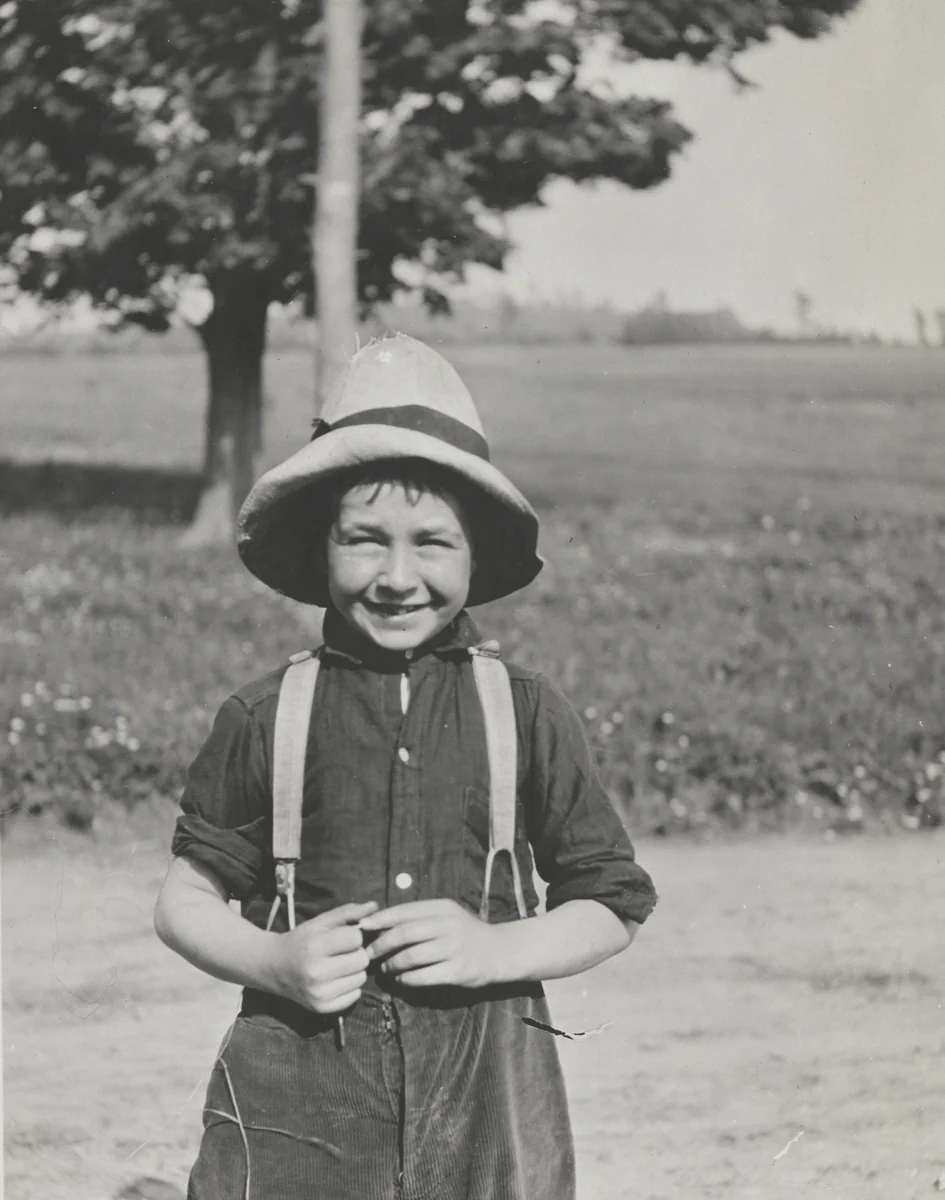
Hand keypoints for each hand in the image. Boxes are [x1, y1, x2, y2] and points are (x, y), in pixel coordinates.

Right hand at [268, 901, 376, 1013]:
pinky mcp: (322, 1008)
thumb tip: (375, 905)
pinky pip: (355, 996)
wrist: (274, 967)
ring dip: (354, 970)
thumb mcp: (321, 922)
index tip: (342, 938)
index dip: (352, 936)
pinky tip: (335, 980)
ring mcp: (319, 993)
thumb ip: (348, 913)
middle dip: (356, 953)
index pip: (356, 939)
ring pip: (361, 978)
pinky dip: (350, 987)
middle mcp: (316, 972)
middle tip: (342, 953)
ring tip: (338, 966)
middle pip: (362, 960)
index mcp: (315, 946)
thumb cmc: (301, 940)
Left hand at [360, 899, 499, 988]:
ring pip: (411, 956)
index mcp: (443, 908)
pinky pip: (423, 976)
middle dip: (381, 944)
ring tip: (385, 968)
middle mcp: (449, 925)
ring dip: (392, 964)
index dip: (381, 919)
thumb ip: (419, 917)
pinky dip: (407, 979)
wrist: (499, 951)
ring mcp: (454, 948)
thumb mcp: (446, 916)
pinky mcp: (458, 971)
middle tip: (369, 953)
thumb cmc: (465, 933)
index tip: (363, 927)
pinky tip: (402, 979)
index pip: (405, 911)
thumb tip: (381, 923)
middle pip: (405, 933)